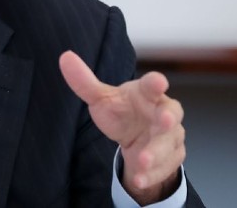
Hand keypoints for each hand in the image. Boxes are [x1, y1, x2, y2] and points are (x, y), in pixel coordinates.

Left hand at [59, 51, 184, 204]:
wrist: (135, 138)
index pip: (152, 85)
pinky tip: (140, 179)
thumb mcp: (101, 98)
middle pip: (170, 114)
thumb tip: (65, 57)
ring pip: (167, 144)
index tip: (158, 80)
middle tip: (165, 120)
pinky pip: (164, 167)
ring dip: (156, 153)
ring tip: (142, 160)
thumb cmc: (123, 111)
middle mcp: (163, 112)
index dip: (155, 82)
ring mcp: (170, 136)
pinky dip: (152, 174)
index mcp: (147, 93)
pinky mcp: (171, 157)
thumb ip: (84, 81)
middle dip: (168, 118)